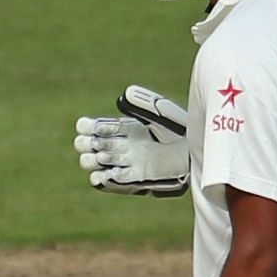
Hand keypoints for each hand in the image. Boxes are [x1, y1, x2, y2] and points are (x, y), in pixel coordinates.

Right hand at [74, 85, 189, 196]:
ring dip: (93, 160)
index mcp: (119, 127)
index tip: (95, 127)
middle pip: (83, 145)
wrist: (192, 154)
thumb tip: (124, 95)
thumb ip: (142, 104)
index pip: (88, 126)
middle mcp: (116, 144)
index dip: (86, 127)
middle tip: (98, 144)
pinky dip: (103, 178)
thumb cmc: (178, 130)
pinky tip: (108, 173)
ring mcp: (121, 162)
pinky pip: (106, 181)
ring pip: (90, 163)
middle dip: (86, 144)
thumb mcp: (161, 113)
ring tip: (104, 158)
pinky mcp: (130, 180)